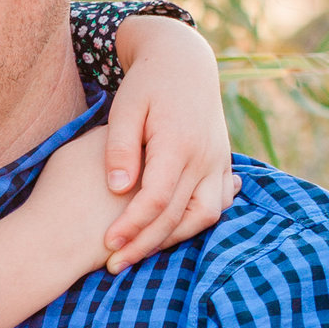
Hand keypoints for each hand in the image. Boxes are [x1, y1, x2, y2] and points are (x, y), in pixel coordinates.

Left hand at [102, 15, 237, 267]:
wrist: (184, 61)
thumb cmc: (146, 85)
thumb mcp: (125, 109)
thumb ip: (120, 149)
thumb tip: (117, 189)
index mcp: (178, 142)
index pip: (156, 198)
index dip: (131, 226)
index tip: (107, 244)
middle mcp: (205, 156)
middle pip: (178, 215)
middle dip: (145, 244)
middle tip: (114, 266)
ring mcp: (218, 160)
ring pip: (204, 216)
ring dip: (172, 239)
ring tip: (138, 253)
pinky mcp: (221, 163)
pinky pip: (215, 204)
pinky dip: (194, 224)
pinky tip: (168, 235)